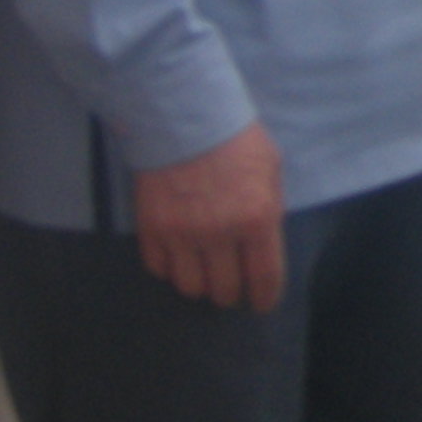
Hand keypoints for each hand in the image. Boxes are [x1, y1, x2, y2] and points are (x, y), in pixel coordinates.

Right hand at [134, 122, 286, 311]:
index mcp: (257, 218)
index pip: (264, 277)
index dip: (263, 298)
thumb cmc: (236, 139)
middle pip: (223, 290)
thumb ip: (268, 210)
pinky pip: (160, 269)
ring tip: (204, 272)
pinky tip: (179, 256)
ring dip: (200, 284)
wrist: (185, 117)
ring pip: (190, 287)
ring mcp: (182, 234)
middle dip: (231, 292)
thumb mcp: (270, 170)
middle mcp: (220, 233)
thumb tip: (263, 244)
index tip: (261, 304)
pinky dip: (170, 268)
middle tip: (232, 285)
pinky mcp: (151, 229)